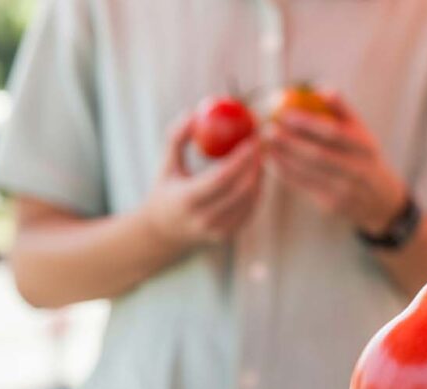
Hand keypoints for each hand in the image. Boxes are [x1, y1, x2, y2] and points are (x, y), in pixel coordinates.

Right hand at [142, 114, 262, 248]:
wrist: (163, 234)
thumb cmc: (165, 190)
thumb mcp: (165, 165)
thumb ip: (176, 138)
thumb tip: (192, 113)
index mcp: (187, 200)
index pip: (221, 178)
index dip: (241, 158)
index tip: (252, 138)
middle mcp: (204, 219)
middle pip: (241, 189)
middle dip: (256, 165)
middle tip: (263, 143)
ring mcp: (218, 231)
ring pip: (250, 200)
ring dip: (259, 176)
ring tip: (260, 156)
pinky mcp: (229, 236)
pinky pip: (250, 210)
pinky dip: (256, 190)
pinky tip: (256, 174)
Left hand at [266, 94, 408, 235]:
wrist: (381, 199)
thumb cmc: (364, 157)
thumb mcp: (363, 133)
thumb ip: (343, 110)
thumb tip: (319, 88)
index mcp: (364, 147)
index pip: (333, 133)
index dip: (308, 123)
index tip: (285, 112)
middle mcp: (356, 169)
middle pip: (318, 155)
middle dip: (290, 142)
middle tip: (268, 129)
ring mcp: (344, 189)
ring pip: (307, 172)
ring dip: (283, 157)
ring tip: (264, 143)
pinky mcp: (331, 203)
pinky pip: (303, 185)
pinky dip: (284, 172)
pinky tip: (271, 160)